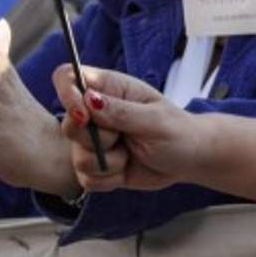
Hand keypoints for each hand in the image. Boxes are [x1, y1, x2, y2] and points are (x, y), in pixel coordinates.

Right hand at [53, 65, 197, 191]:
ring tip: (131, 153)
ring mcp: (94, 140)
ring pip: (77, 157)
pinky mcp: (95, 165)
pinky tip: (127, 168)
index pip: (68, 78)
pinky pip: (86, 179)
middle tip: (123, 137)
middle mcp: (96, 113)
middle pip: (68, 124)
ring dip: (108, 162)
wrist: (188, 159)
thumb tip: (88, 99)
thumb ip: (120, 111)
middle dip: (95, 139)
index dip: (67, 94)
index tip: (83, 115)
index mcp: (110, 88)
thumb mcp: (153, 120)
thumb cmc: (177, 131)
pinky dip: (108, 178)